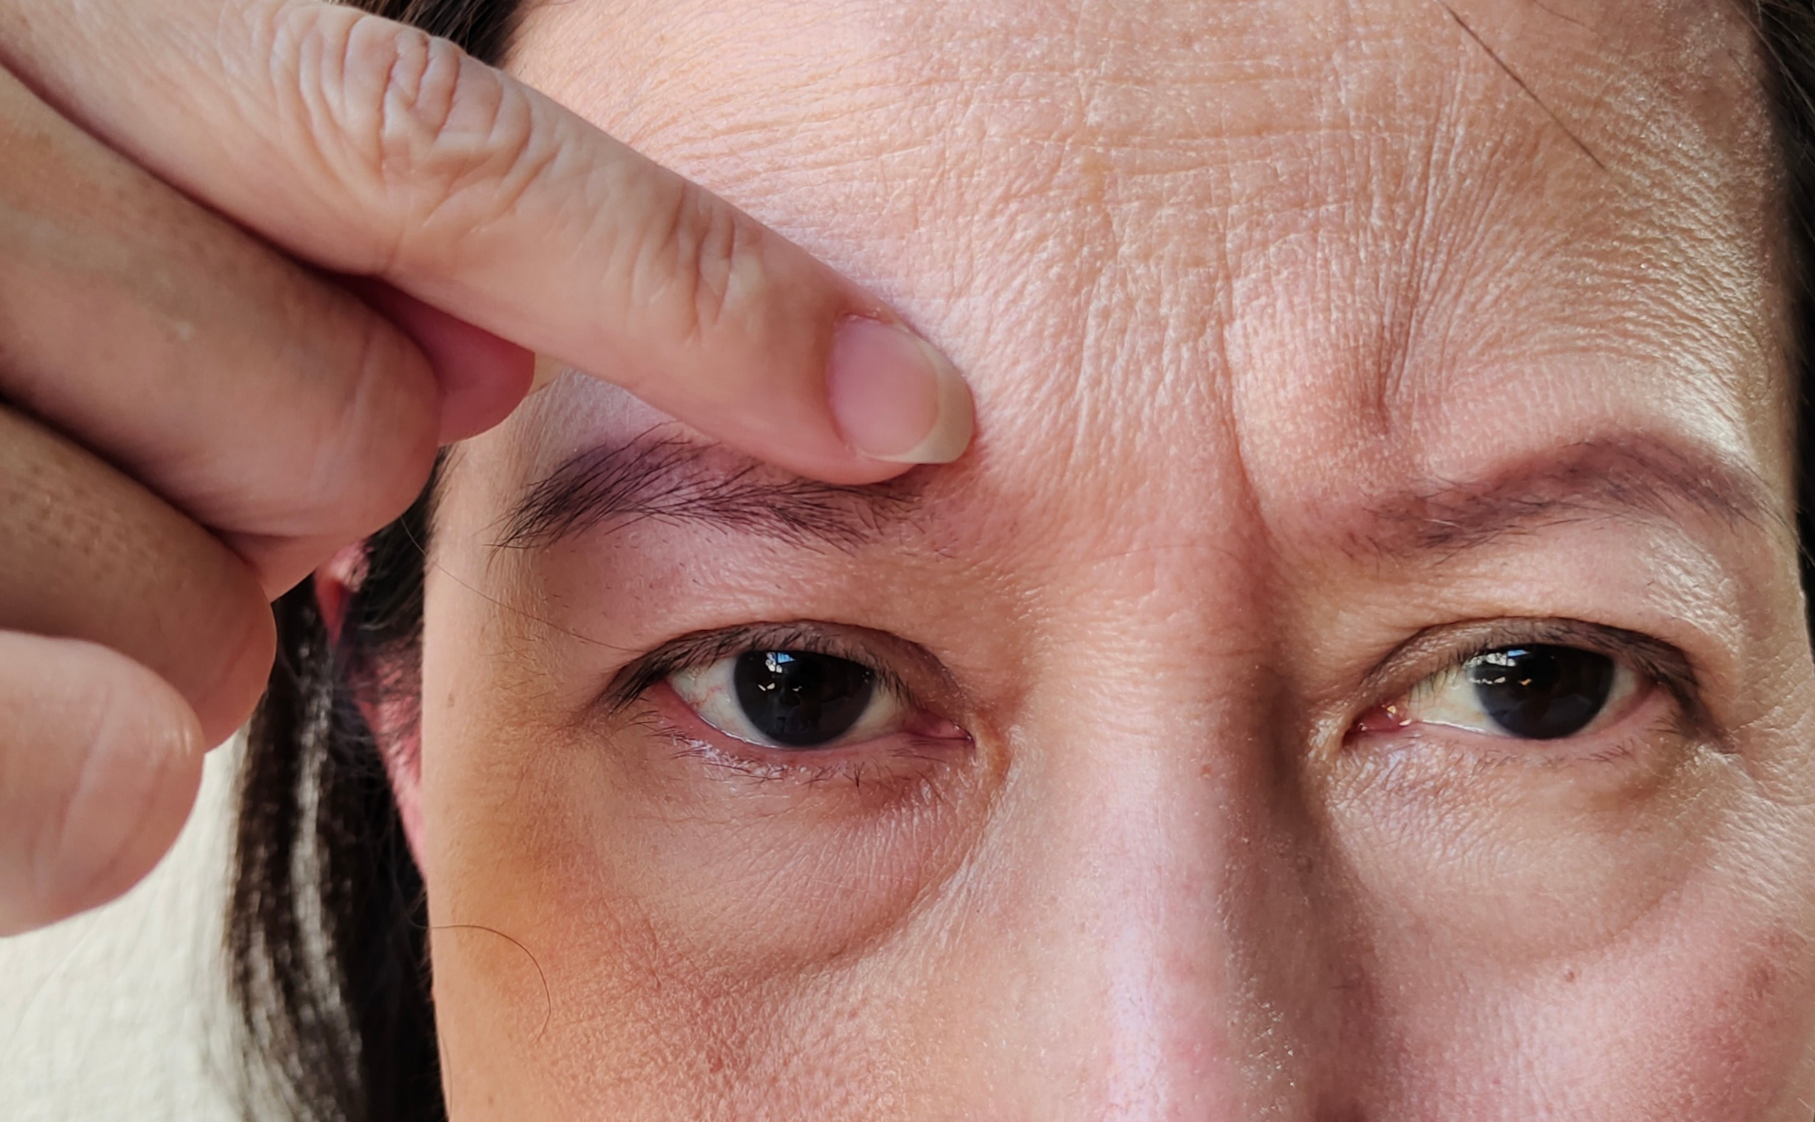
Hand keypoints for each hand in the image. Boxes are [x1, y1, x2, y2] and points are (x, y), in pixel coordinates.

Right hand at [0, 0, 972, 934]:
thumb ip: (292, 225)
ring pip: (201, 603)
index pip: (403, 142)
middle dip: (270, 474)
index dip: (674, 286)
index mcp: (42, 22)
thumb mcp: (78, 182)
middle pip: (328, 412)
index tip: (898, 405)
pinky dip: (46, 769)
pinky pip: (66, 753)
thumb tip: (476, 352)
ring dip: (139, 616)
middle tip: (105, 448)